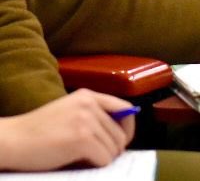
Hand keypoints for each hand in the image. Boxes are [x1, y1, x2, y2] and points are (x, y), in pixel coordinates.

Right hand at [0, 90, 133, 170]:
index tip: (121, 142)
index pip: (124, 109)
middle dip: (114, 149)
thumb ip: (92, 116)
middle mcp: (89, 104)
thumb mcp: (68, 112)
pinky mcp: (81, 138)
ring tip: (86, 159)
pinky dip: (97, 165)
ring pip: (114, 147)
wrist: (11, 140)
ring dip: (104, 158)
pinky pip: (104, 157)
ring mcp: (85, 120)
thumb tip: (121, 135)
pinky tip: (81, 163)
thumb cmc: (37, 132)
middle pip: (120, 132)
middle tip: (100, 157)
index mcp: (88, 95)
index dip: (127, 129)